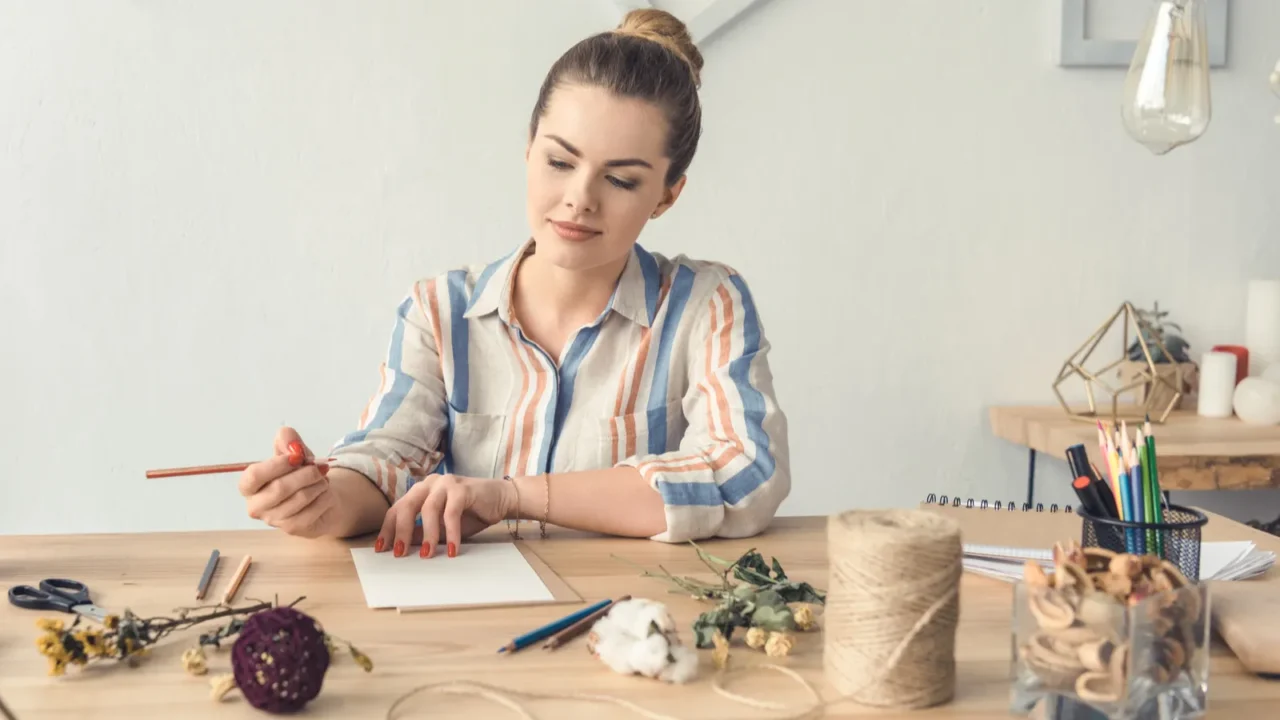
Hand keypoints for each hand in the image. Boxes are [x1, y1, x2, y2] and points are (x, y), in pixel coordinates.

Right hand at [239, 427, 336, 537]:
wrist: (319, 498)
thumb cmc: (300, 475)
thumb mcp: (294, 454)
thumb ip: (288, 441)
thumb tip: (287, 434)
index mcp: (249, 486)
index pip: (255, 475)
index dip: (277, 464)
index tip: (296, 457)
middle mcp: (256, 506)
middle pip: (280, 488)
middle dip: (305, 474)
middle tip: (319, 467)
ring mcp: (274, 520)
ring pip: (300, 497)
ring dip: (318, 483)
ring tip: (321, 479)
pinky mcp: (293, 528)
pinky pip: (314, 508)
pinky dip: (325, 495)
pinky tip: (324, 493)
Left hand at [375, 475, 514, 557]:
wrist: (501, 499)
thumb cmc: (470, 514)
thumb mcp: (442, 528)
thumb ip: (422, 532)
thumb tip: (402, 546)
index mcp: (421, 491)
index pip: (397, 508)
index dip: (388, 529)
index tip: (381, 549)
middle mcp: (430, 483)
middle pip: (407, 506)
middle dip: (400, 531)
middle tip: (399, 554)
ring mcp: (446, 483)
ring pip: (428, 509)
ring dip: (427, 535)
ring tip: (426, 555)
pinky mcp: (463, 489)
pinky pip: (451, 513)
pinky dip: (450, 533)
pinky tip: (452, 550)